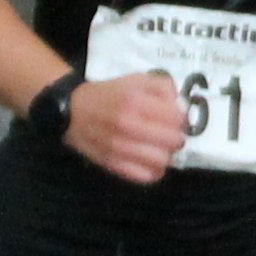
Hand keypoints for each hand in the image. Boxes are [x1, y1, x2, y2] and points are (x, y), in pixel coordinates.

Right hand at [63, 71, 189, 184]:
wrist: (73, 111)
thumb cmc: (110, 94)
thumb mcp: (137, 79)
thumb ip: (163, 87)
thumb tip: (181, 108)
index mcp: (135, 101)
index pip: (176, 118)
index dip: (181, 119)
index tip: (176, 119)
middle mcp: (128, 125)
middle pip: (173, 141)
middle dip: (177, 137)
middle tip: (171, 135)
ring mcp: (120, 148)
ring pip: (162, 161)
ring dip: (167, 155)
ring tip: (161, 148)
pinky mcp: (114, 165)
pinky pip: (146, 177)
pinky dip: (154, 171)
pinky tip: (151, 161)